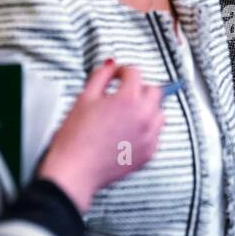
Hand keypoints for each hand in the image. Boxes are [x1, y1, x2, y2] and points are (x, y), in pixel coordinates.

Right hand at [36, 60, 163, 211]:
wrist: (75, 170)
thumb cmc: (75, 137)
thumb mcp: (84, 98)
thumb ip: (100, 76)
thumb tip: (111, 65)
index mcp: (128, 99)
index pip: (135, 73)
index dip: (122, 71)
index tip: (115, 76)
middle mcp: (144, 117)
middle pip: (154, 91)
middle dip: (139, 88)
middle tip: (123, 94)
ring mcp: (149, 137)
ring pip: (159, 113)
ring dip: (147, 108)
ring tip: (127, 114)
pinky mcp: (149, 154)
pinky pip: (155, 134)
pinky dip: (146, 130)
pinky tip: (128, 133)